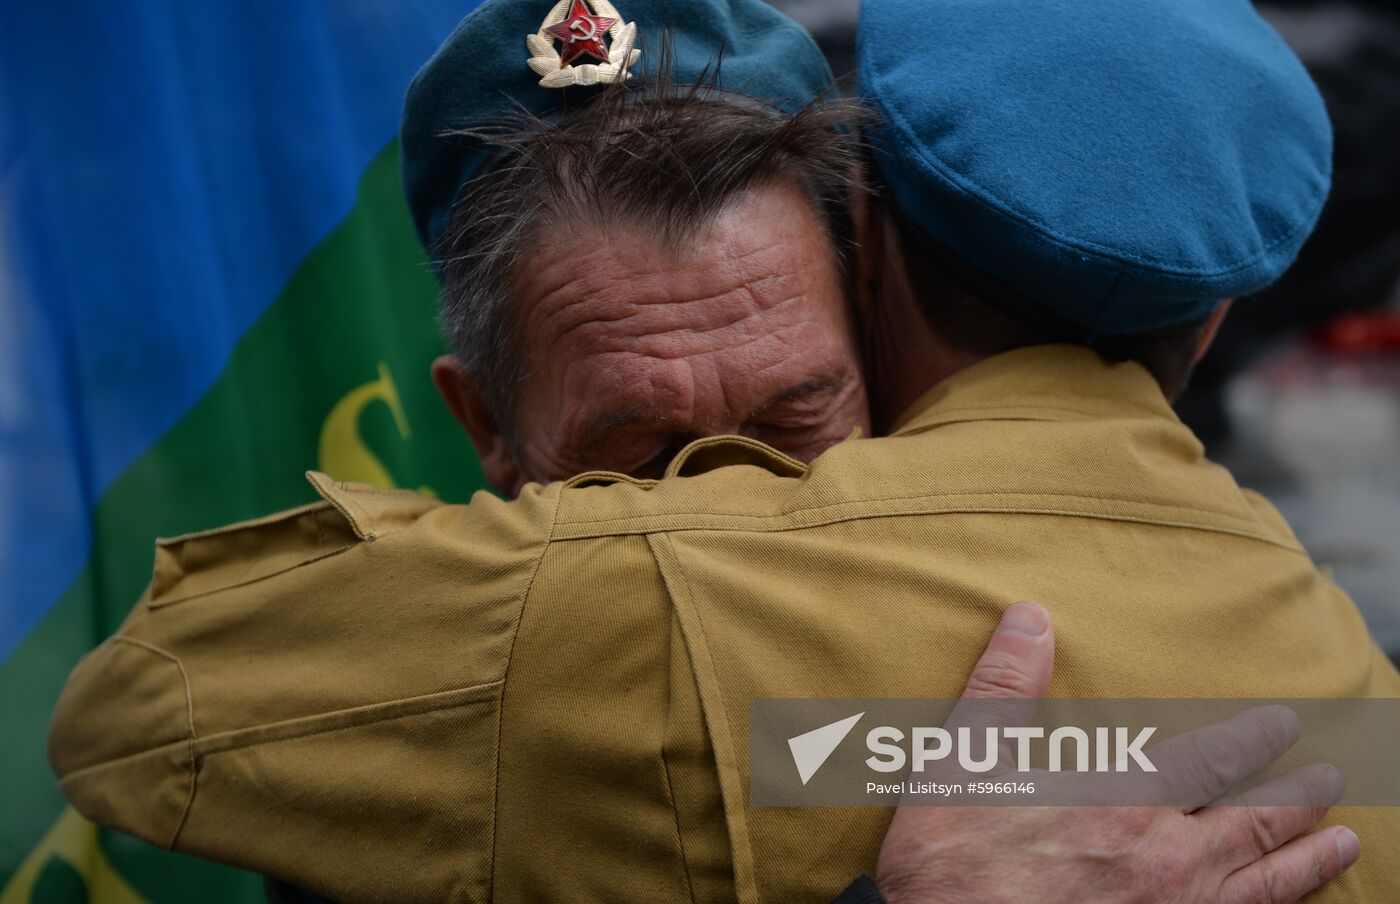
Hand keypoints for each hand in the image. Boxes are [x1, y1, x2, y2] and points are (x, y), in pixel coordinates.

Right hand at [873, 601, 1360, 903]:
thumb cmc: (951, 863)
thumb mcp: (962, 762)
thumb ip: (1004, 687)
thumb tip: (1030, 616)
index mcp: (1120, 803)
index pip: (1211, 761)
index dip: (1253, 740)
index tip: (1285, 723)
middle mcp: (1163, 862)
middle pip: (1253, 822)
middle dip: (1297, 798)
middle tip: (1330, 779)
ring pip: (1263, 884)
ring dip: (1307, 860)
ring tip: (1343, 841)